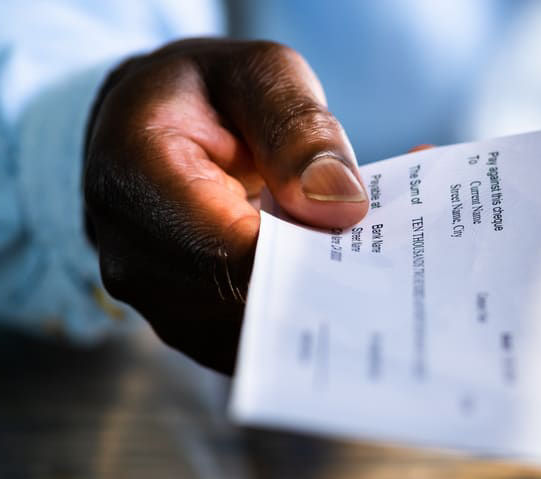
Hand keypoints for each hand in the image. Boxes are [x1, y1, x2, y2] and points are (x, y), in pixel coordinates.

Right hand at [84, 39, 367, 372]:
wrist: (153, 130)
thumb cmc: (207, 95)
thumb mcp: (257, 76)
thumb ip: (297, 128)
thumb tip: (340, 204)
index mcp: (135, 180)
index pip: (228, 253)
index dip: (306, 260)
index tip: (377, 246)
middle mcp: (135, 259)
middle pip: (245, 309)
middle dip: (330, 291)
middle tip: (405, 266)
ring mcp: (162, 304)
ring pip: (259, 339)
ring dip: (328, 310)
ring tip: (391, 270)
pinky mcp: (195, 329)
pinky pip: (261, 341)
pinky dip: (313, 317)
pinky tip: (361, 282)